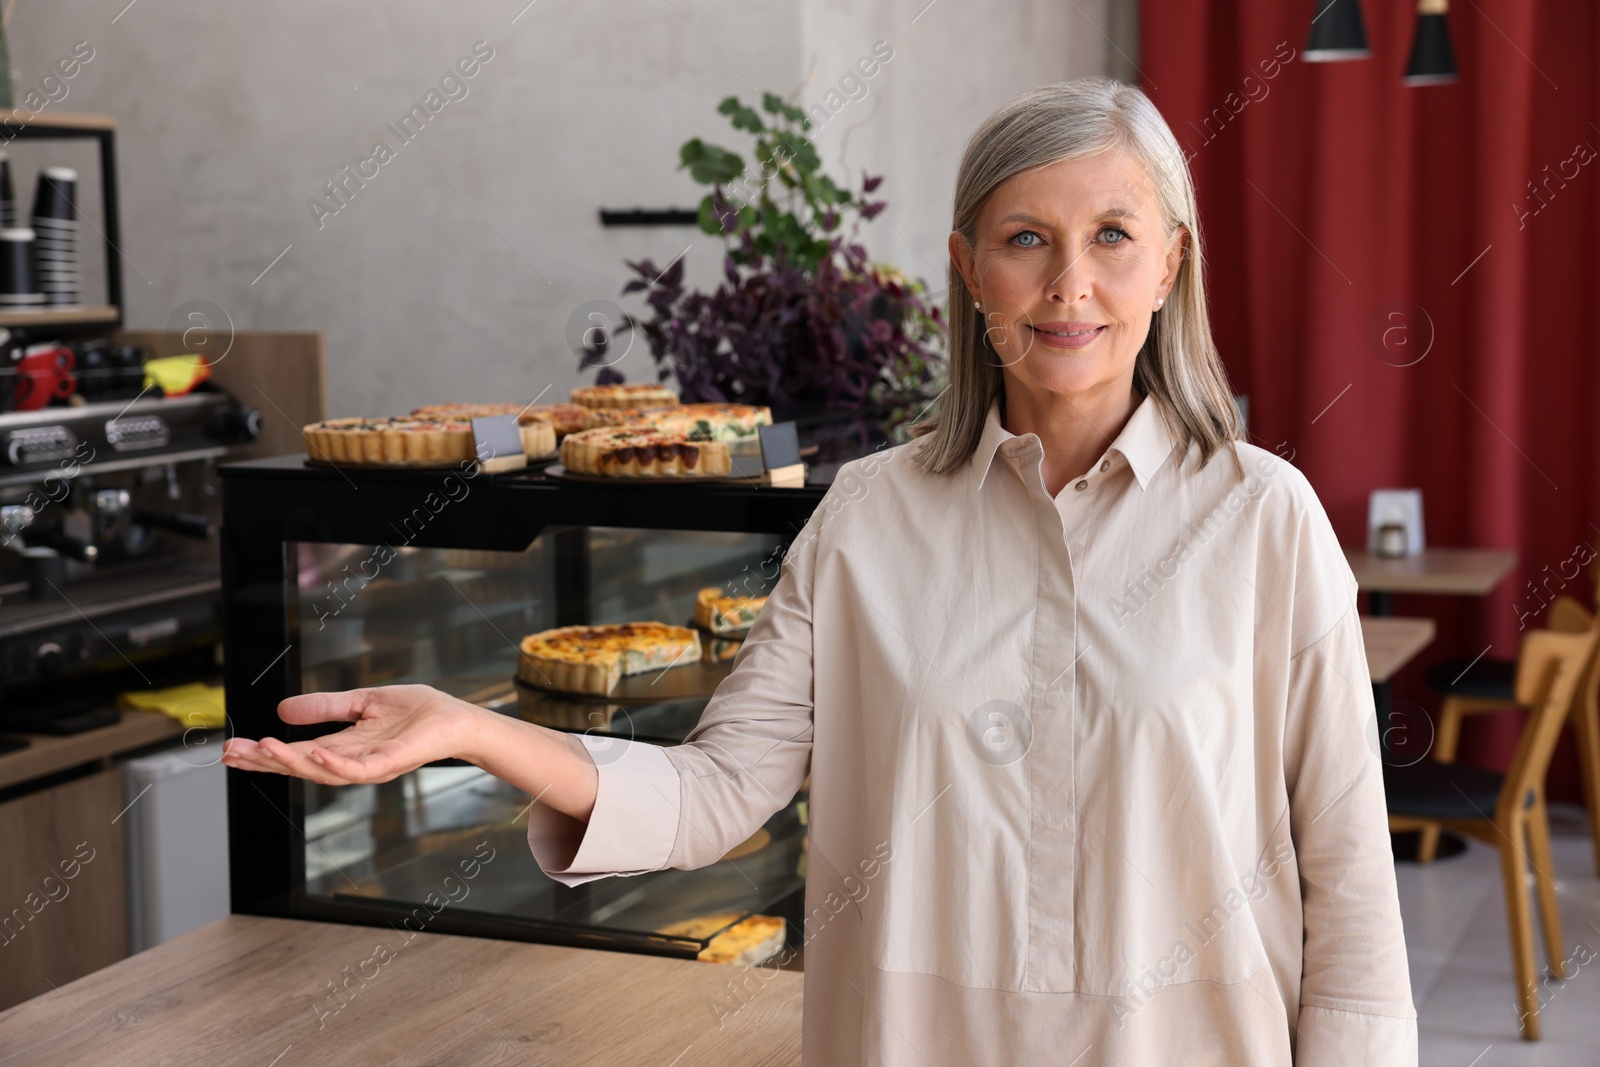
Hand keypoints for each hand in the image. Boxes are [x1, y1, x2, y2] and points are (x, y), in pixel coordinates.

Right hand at [222, 684, 479, 785]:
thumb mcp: (363, 701)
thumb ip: (326, 707)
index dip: (264, 754)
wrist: (457, 719)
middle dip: (264, 762)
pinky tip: (313, 754)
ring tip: (262, 748)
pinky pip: (357, 770)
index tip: (232, 749)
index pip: (295, 755)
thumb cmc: (418, 712)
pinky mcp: (390, 763)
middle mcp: (351, 762)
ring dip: (290, 761)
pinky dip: (333, 764)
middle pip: (300, 767)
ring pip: (321, 771)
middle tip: (231, 753)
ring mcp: (370, 766)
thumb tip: (283, 708)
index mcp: (343, 748)